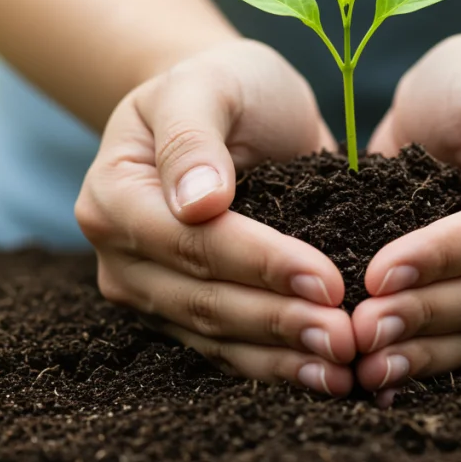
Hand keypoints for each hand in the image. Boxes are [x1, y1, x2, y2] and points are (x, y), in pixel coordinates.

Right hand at [75, 39, 355, 395]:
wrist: (233, 107)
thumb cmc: (222, 85)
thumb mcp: (209, 83)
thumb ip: (194, 135)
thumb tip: (198, 203)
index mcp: (114, 194)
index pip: (191, 241)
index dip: (260, 263)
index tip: (326, 279)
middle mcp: (121, 252)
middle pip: (203, 299)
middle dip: (279, 321)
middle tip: (346, 338)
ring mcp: (149, 290)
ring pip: (216, 337)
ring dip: (281, 358)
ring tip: (343, 368)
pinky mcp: (184, 314)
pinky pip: (229, 350)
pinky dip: (277, 365)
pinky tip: (327, 377)